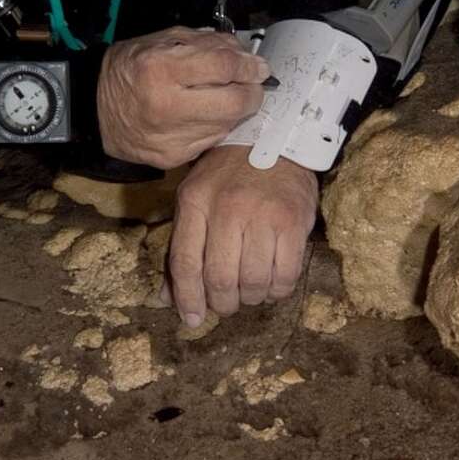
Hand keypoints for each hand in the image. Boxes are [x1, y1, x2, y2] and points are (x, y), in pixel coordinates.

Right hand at [97, 27, 268, 167]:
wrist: (94, 111)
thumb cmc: (128, 70)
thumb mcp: (159, 42)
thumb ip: (203, 43)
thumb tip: (243, 53)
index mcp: (160, 69)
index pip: (223, 66)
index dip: (248, 64)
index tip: (258, 65)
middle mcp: (167, 106)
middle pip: (234, 102)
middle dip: (252, 92)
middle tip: (252, 83)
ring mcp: (171, 137)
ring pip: (228, 124)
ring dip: (236, 109)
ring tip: (227, 95)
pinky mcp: (174, 157)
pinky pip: (212, 140)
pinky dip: (217, 125)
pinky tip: (207, 115)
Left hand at [166, 145, 318, 324]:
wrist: (275, 140)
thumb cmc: (228, 176)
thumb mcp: (195, 200)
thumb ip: (181, 248)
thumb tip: (165, 298)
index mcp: (195, 202)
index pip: (186, 263)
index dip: (188, 299)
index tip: (192, 319)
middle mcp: (227, 209)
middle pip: (221, 278)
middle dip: (223, 303)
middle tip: (228, 304)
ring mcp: (263, 215)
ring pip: (254, 282)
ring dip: (252, 298)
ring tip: (251, 292)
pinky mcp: (293, 223)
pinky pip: (285, 276)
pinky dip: (277, 291)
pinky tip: (273, 285)